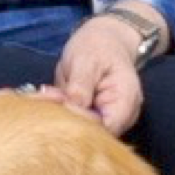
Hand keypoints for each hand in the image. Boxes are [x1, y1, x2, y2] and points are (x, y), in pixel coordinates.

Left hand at [51, 12, 150, 134]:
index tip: (60, 102)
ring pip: (82, 130)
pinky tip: (52, 97)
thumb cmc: (98, 47)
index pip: (105, 128)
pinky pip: (76, 123)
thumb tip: (72, 108)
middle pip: (94, 134)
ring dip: (63, 115)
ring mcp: (107, 120)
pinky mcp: (93, 119)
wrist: (104, 41)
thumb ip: (80, 86)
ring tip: (50, 93)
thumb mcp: (87, 60)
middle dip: (67, 118)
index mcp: (126, 102)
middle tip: (49, 95)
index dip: (81, 121)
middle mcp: (121, 117)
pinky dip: (62, 112)